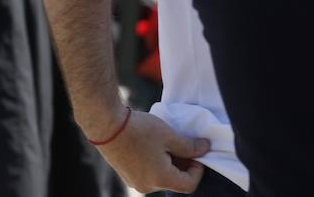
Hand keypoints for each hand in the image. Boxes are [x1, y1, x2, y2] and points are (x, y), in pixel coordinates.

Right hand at [89, 109, 209, 193]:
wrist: (108, 127)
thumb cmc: (140, 130)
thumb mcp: (170, 136)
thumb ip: (190, 146)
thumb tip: (205, 149)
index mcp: (160, 179)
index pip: (189, 185)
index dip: (198, 169)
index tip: (197, 151)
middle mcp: (147, 187)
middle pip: (176, 181)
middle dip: (185, 164)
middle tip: (184, 143)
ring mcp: (136, 183)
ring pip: (163, 177)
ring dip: (171, 162)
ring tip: (169, 142)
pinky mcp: (128, 176)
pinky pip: (151, 174)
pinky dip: (159, 163)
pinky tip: (156, 146)